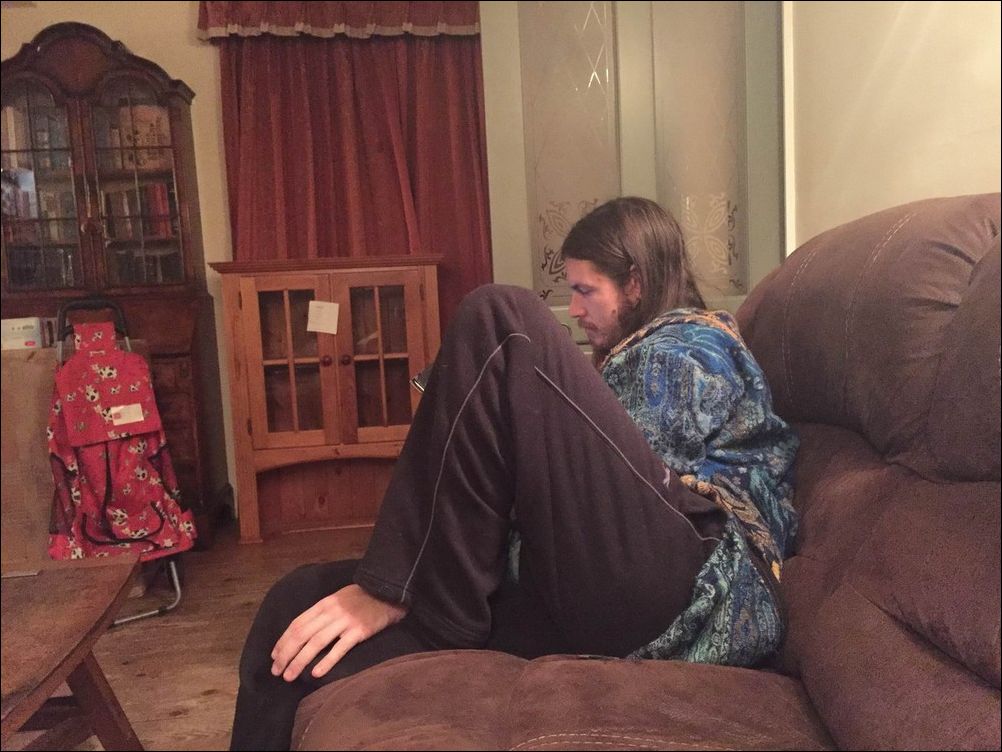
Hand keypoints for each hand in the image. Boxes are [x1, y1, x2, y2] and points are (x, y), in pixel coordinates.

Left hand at [270, 584, 406, 681]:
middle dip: (286, 654)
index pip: (297, 624)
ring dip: (299, 661)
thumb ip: (321, 614)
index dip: (283, 641)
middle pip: (302, 635)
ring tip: (289, 676)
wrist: (388, 593)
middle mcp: (331, 612)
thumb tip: (302, 633)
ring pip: (316, 643)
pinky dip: (326, 661)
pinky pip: (339, 648)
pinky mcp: (359, 631)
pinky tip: (316, 673)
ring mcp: (345, 621)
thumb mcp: (337, 600)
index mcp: (324, 604)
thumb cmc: (361, 599)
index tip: (274, 656)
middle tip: (276, 671)